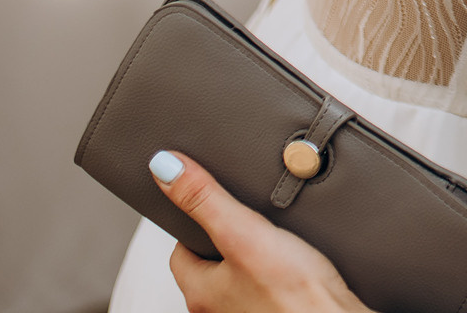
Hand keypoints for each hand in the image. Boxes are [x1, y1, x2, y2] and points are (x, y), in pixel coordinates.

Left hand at [148, 150, 371, 312]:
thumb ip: (205, 199)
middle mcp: (220, 311)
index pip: (181, 252)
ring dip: (259, 258)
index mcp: (201, 294)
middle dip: (232, 241)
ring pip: (243, 278)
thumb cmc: (294, 295)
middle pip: (213, 265)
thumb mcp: (244, 233)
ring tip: (280, 240)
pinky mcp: (279, 312)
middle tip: (254, 220)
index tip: (216, 207)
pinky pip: (271, 289)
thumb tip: (166, 168)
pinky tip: (300, 264)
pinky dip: (281, 274)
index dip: (197, 224)